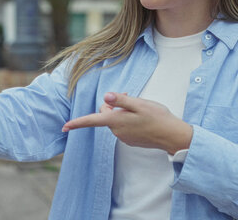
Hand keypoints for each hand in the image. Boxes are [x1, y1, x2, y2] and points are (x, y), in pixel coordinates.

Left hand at [62, 92, 192, 153]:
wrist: (173, 136)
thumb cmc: (158, 118)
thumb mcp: (140, 104)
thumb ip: (122, 100)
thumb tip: (106, 97)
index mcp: (116, 121)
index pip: (92, 120)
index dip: (77, 123)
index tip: (64, 126)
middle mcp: (117, 131)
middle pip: (106, 114)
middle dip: (113, 105)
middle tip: (129, 97)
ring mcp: (123, 137)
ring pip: (115, 120)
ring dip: (122, 112)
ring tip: (139, 109)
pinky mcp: (130, 140)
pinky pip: (123, 126)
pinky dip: (128, 120)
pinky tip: (141, 118)